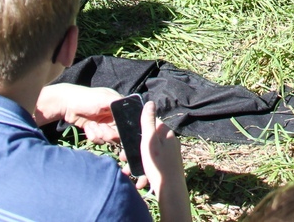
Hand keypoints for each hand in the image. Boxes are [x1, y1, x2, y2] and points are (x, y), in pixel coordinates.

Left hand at [35, 84, 122, 145]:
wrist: (65, 104)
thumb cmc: (86, 98)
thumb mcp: (104, 98)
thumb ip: (119, 104)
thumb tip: (134, 109)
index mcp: (116, 106)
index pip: (126, 120)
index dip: (122, 128)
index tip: (114, 129)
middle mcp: (112, 115)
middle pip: (117, 132)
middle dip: (108, 132)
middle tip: (100, 129)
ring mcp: (103, 123)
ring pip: (107, 137)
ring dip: (99, 133)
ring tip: (92, 127)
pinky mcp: (94, 129)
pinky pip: (98, 138)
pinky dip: (92, 135)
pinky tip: (87, 128)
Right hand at [136, 102, 190, 221]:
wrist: (170, 191)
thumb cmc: (159, 165)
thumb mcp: (150, 141)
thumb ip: (148, 122)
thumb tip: (150, 103)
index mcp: (167, 134)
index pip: (151, 124)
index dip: (138, 130)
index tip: (127, 138)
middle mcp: (170, 144)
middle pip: (148, 142)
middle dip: (134, 150)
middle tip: (123, 158)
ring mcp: (169, 157)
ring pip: (148, 156)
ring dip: (136, 164)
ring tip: (127, 172)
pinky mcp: (167, 169)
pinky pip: (153, 167)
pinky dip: (144, 173)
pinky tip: (139, 181)